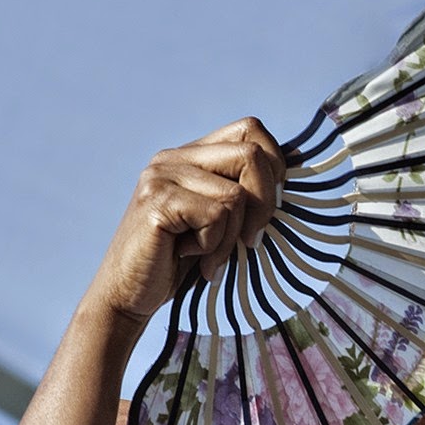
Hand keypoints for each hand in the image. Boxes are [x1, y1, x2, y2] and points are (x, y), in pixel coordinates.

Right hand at [89, 117, 284, 321]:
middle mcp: (174, 157)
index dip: (275, 167)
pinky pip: (216, 217)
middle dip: (265, 205)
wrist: (129, 295)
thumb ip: (248, 192)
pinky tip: (189, 256)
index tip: (267, 209)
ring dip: (232, 236)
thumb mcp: (224, 221)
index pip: (251, 128)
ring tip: (208, 254)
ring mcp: (161, 176)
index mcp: (193, 154)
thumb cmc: (183, 261)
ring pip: (236, 195)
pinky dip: (213, 246)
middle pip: (252, 155)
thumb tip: (294, 169)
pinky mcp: (156, 202)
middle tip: (249, 241)